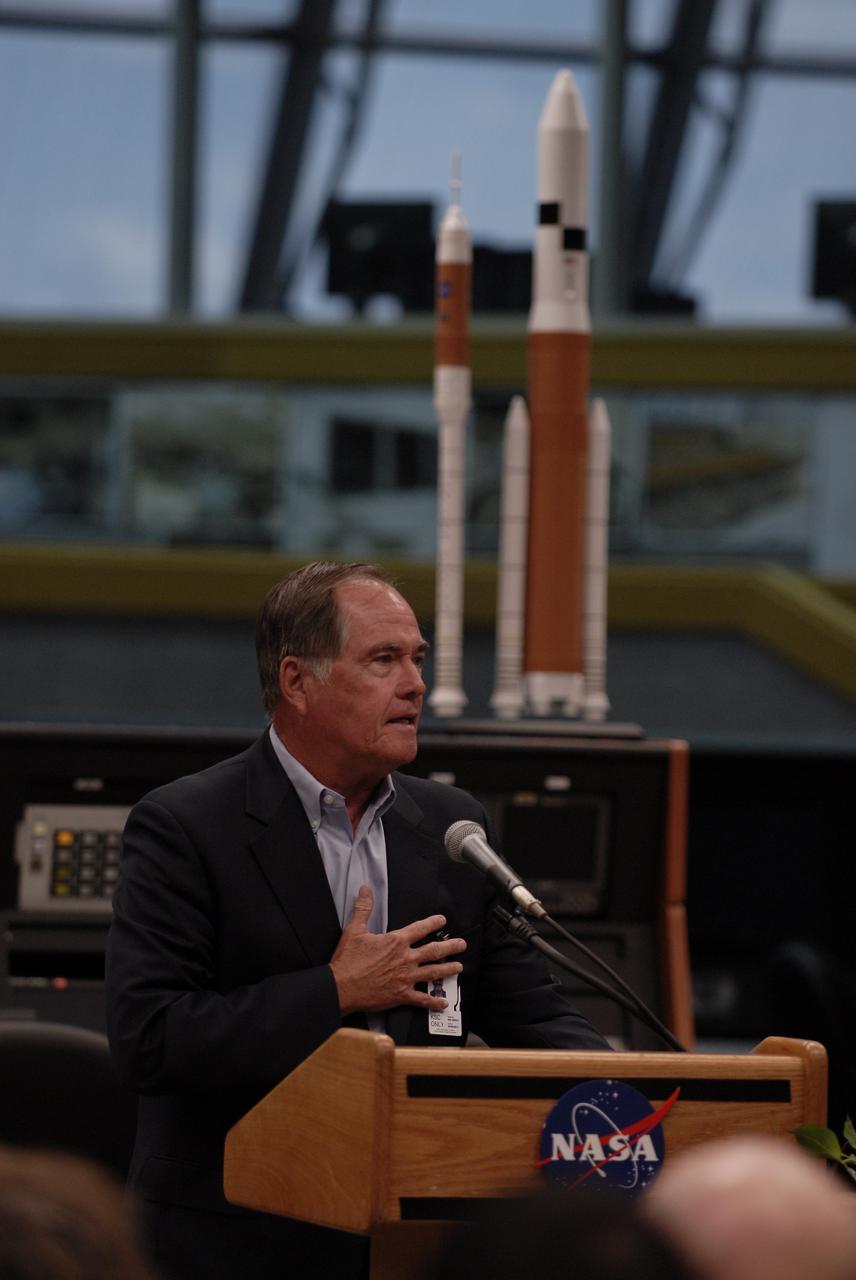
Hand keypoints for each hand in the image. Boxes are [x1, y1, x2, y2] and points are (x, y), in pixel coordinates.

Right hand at [329, 885, 466, 1015]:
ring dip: (448, 970)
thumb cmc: (348, 960)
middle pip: (434, 951)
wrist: (341, 987)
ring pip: (433, 973)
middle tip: (462, 945)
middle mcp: (405, 959)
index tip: (442, 920)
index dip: (432, 923)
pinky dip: (434, 1002)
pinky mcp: (401, 995)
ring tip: (459, 967)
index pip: (419, 929)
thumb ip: (363, 908)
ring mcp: (405, 978)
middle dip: (450, 947)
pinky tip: (443, 1002)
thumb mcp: (354, 930)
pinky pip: (422, 999)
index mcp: (396, 941)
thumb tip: (365, 889)